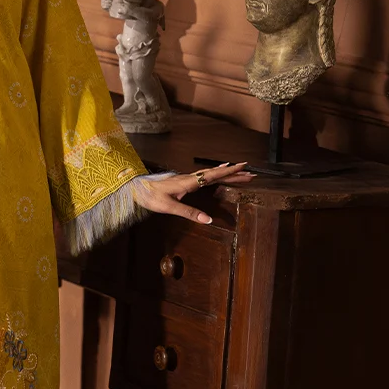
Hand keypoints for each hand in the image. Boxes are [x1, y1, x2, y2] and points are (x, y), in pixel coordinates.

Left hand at [138, 162, 254, 225]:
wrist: (137, 189)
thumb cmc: (151, 196)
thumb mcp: (169, 207)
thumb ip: (189, 213)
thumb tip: (208, 220)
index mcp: (188, 182)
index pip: (212, 175)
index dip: (229, 172)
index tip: (243, 168)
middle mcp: (190, 178)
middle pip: (216, 174)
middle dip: (234, 174)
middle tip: (251, 173)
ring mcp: (188, 179)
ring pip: (211, 175)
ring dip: (227, 174)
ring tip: (242, 174)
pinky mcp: (184, 182)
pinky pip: (205, 177)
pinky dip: (216, 175)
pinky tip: (218, 175)